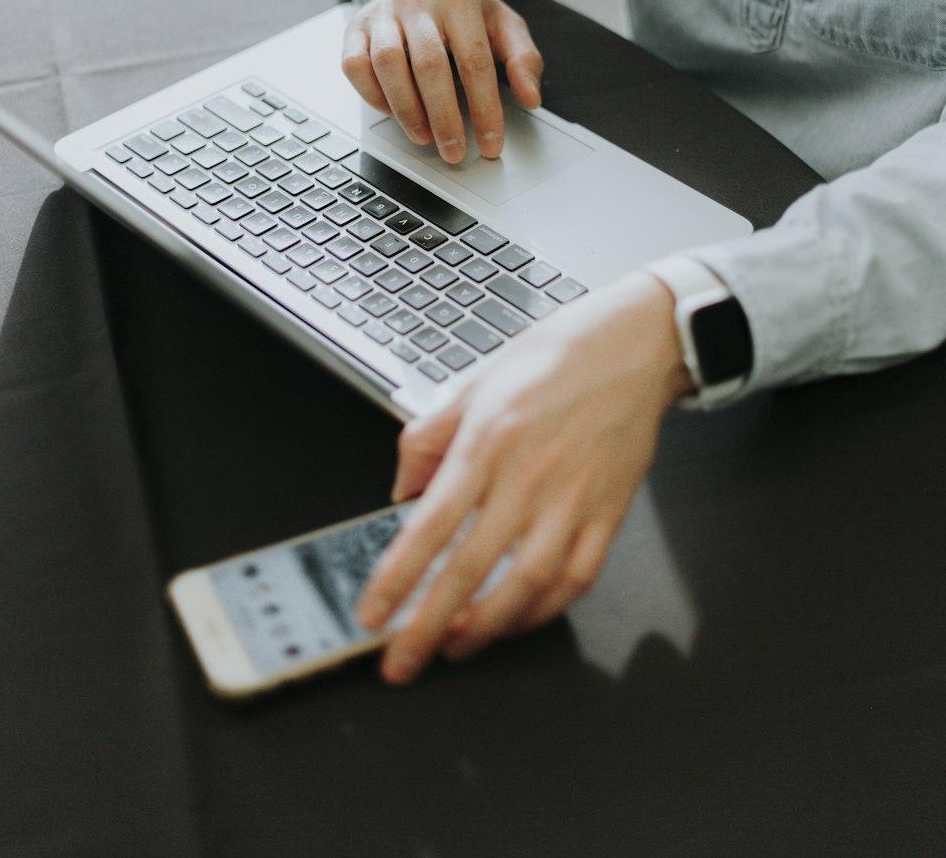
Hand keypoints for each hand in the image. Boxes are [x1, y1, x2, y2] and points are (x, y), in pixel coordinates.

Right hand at [342, 0, 543, 162]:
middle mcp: (417, 0)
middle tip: (454, 151)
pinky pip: (354, 64)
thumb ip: (523, 58)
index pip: (475, 60)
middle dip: (444, 117)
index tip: (490, 143)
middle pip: (429, 65)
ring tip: (424, 137)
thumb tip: (531, 97)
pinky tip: (393, 113)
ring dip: (406, 109)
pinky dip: (372, 94)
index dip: (485, 108)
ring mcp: (382, 12)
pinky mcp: (355, 26)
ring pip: (386, 64)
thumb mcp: (502, 22)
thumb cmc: (462, 6)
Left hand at [355, 271, 691, 683]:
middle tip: (401, 662)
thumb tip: (403, 492)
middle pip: (470, 568)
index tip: (372, 614)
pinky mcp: (609, 513)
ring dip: (485, 629)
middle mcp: (529, 474)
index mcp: (488, 438)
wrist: (634, 344)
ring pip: (525, 586)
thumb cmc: (556, 355)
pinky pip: (575, 579)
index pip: (430, 524)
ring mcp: (574, 499)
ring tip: (453, 648)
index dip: (397, 578)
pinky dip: (542, 611)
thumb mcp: (475, 381)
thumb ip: (428, 437)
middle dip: (428, 625)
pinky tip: (515, 620)